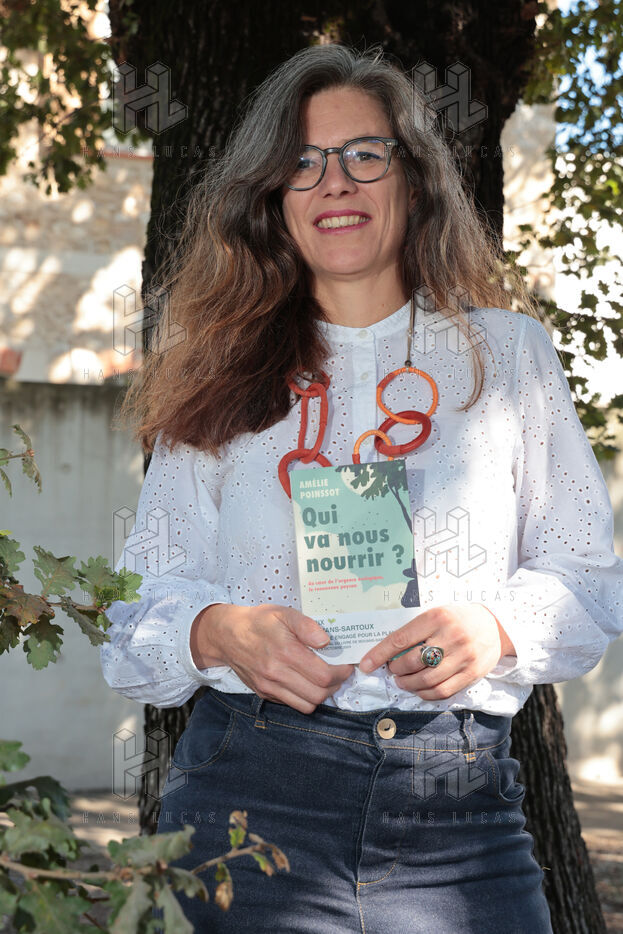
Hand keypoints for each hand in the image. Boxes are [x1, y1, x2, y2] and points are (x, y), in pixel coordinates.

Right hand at [191, 603, 354, 713]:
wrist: (227, 635)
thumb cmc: (258, 621)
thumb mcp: (283, 613)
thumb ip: (306, 626)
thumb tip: (326, 641)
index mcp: (285, 652)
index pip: (323, 675)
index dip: (341, 673)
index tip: (346, 665)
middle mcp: (276, 674)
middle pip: (318, 694)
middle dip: (335, 686)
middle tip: (339, 673)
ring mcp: (269, 687)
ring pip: (306, 705)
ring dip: (321, 695)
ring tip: (325, 680)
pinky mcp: (264, 694)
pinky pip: (292, 704)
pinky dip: (304, 697)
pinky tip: (306, 682)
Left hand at [358, 604, 515, 700]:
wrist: (495, 625)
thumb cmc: (458, 618)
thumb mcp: (437, 613)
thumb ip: (415, 629)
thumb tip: (386, 651)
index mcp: (436, 617)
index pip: (401, 639)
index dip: (380, 654)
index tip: (366, 664)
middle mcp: (450, 636)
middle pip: (413, 662)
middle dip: (396, 670)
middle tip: (392, 670)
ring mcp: (463, 656)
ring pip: (427, 680)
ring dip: (408, 684)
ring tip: (403, 681)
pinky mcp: (472, 673)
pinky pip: (443, 691)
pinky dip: (426, 694)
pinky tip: (419, 690)